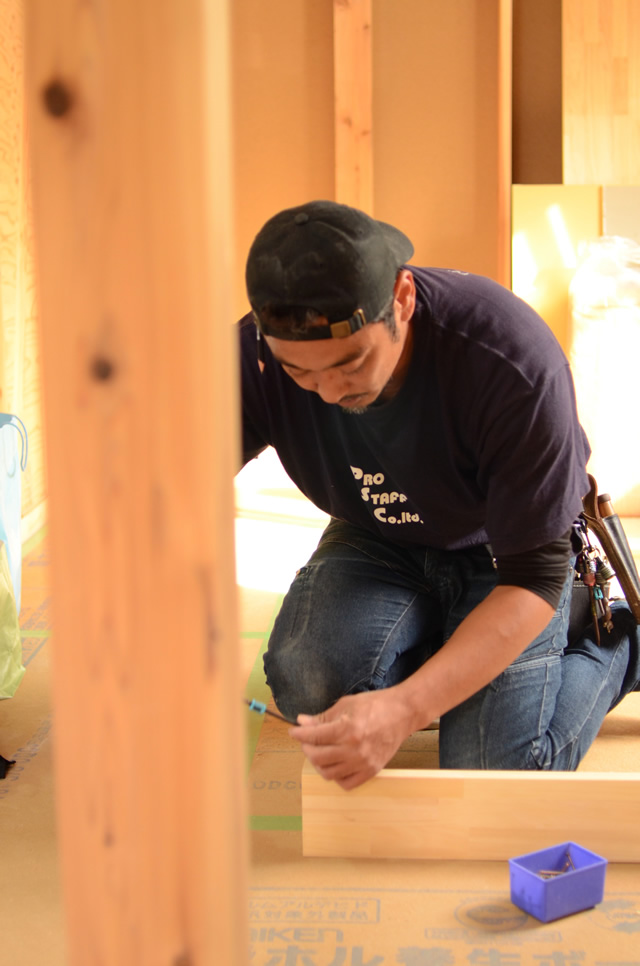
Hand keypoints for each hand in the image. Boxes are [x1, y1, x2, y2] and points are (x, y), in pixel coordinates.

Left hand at [288, 688, 416, 789]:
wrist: (403, 713)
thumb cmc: (375, 705)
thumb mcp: (346, 705)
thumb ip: (323, 717)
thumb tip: (302, 722)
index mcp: (347, 729)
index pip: (313, 737)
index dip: (299, 734)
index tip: (293, 731)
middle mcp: (354, 749)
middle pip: (317, 757)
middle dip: (306, 748)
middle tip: (307, 741)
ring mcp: (363, 762)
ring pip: (328, 773)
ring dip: (318, 763)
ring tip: (319, 752)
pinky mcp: (372, 771)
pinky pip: (346, 783)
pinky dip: (336, 776)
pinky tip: (335, 764)